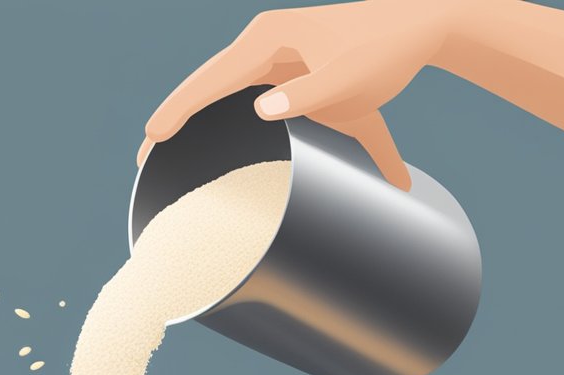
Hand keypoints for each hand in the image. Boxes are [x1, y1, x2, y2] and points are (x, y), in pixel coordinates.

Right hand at [140, 1, 469, 190]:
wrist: (418, 28)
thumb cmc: (382, 50)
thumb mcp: (347, 79)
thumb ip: (306, 95)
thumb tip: (260, 109)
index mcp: (268, 40)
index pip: (212, 79)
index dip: (180, 109)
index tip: (153, 136)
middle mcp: (265, 47)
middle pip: (209, 87)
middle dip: (178, 119)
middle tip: (144, 157)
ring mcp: (277, 62)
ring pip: (226, 96)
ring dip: (201, 124)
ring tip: (168, 156)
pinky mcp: (293, 79)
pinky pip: (254, 104)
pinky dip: (236, 127)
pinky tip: (219, 149)